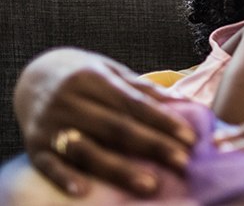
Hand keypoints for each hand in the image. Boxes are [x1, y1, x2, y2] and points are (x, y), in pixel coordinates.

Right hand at [14, 48, 196, 196]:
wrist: (33, 76)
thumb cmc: (84, 76)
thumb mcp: (112, 72)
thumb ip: (144, 89)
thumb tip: (184, 102)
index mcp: (93, 79)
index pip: (134, 104)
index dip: (163, 122)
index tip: (189, 138)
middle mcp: (70, 101)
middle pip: (116, 128)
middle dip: (152, 146)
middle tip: (181, 162)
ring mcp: (50, 124)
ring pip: (88, 150)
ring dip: (119, 169)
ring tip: (149, 184)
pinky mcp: (33, 146)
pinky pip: (49, 165)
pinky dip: (65, 178)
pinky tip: (83, 192)